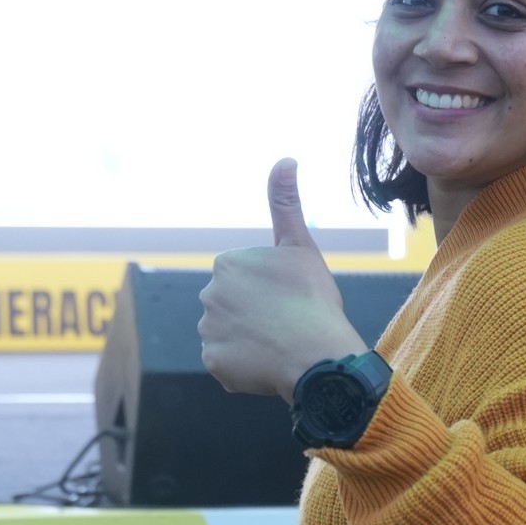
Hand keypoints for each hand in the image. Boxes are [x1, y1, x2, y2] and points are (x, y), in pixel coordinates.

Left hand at [200, 160, 364, 400]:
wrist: (317, 355)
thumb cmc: (313, 299)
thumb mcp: (300, 246)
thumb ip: (285, 203)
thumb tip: (285, 159)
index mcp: (228, 264)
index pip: (246, 279)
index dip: (272, 291)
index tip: (290, 299)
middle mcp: (208, 294)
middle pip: (234, 305)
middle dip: (256, 314)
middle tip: (286, 323)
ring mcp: (208, 330)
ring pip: (230, 334)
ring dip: (250, 340)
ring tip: (280, 344)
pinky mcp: (212, 362)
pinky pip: (227, 362)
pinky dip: (244, 365)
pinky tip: (268, 362)